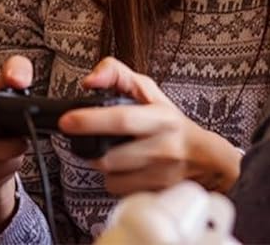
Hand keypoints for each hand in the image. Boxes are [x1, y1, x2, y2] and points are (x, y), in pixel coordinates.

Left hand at [61, 57, 240, 196]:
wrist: (202, 157)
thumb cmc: (170, 122)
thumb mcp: (149, 91)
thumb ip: (118, 75)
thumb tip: (90, 81)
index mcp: (162, 117)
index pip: (123, 119)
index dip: (92, 120)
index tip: (67, 120)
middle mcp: (162, 146)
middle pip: (109, 156)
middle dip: (92, 149)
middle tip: (86, 139)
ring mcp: (159, 174)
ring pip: (111, 176)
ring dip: (104, 165)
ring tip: (116, 151)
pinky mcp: (154, 193)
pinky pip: (118, 191)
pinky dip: (115, 180)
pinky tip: (126, 169)